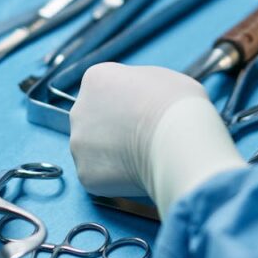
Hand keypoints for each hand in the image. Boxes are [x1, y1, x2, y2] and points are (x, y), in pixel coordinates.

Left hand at [69, 63, 245, 216]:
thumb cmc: (178, 106)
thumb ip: (141, 88)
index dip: (127, 103)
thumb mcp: (164, 79)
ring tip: (143, 156)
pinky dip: (116, 179)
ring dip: (113, 154)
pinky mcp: (85, 173)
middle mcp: (79, 109)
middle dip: (114, 129)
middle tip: (142, 138)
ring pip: (94, 150)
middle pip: (94, 120)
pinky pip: (100, 176)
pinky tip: (137, 173)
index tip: (143, 113)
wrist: (178, 142)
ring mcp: (79, 143)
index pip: (104, 90)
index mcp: (96, 78)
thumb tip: (142, 101)